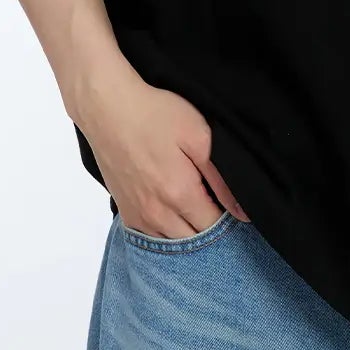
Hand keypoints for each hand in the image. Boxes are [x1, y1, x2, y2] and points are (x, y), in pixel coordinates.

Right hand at [77, 65, 247, 238]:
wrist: (107, 108)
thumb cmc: (154, 115)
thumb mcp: (199, 137)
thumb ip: (221, 180)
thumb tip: (241, 213)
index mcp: (179, 195)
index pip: (214, 227)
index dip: (228, 218)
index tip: (229, 202)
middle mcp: (157, 214)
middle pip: (194, 240)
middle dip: (209, 227)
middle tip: (214, 202)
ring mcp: (138, 215)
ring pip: (172, 241)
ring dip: (188, 232)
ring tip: (194, 207)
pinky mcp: (125, 210)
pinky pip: (151, 236)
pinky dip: (166, 231)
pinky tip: (172, 212)